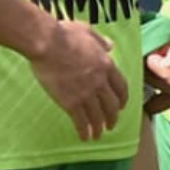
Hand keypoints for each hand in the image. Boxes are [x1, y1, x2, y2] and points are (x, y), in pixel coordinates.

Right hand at [28, 19, 127, 140]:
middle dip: (113, 117)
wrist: (47, 44)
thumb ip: (101, 41)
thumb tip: (111, 46)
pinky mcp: (70, 102)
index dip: (122, 99)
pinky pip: (81, 121)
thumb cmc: (65, 34)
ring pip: (98, 116)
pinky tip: (84, 137)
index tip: (121, 106)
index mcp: (107, 65)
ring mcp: (86, 93)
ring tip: (98, 135)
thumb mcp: (88, 31)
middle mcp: (100, 82)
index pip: (121, 87)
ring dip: (100, 127)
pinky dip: (85, 131)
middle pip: (112, 105)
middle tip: (111, 125)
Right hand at [142, 13, 169, 114]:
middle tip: (152, 61)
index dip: (144, 96)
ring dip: (151, 60)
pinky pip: (148, 62)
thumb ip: (165, 78)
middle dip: (144, 77)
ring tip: (167, 49)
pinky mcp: (169, 73)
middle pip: (147, 90)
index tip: (138, 85)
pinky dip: (155, 51)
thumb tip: (138, 79)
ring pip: (146, 75)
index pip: (155, 107)